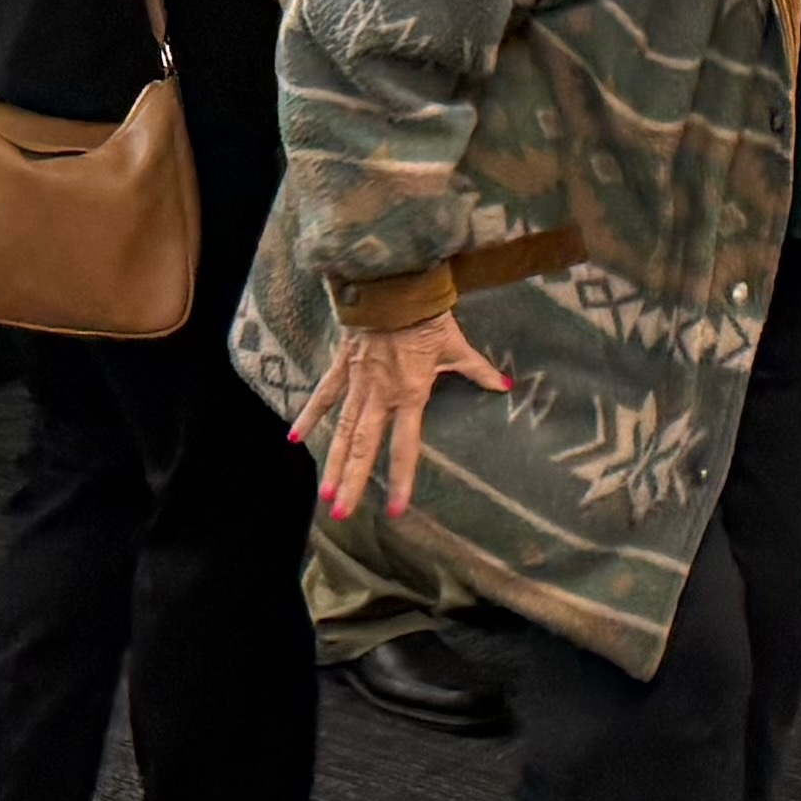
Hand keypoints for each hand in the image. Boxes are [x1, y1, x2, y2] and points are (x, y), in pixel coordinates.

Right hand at [287, 305, 508, 518]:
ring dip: (333, 462)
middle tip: (342, 514)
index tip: (396, 510)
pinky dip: (309, 415)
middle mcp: (380, 396)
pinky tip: (294, 439)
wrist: (393, 286)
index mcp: (410, 395)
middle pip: (364, 447)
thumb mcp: (455, 345)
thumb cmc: (426, 317)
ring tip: (324, 494)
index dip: (401, 480)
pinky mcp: (342, 366)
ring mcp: (358, 382)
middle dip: (353, 482)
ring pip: (342, 430)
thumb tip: (505, 386)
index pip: (405, 447)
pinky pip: (324, 395)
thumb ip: (477, 370)